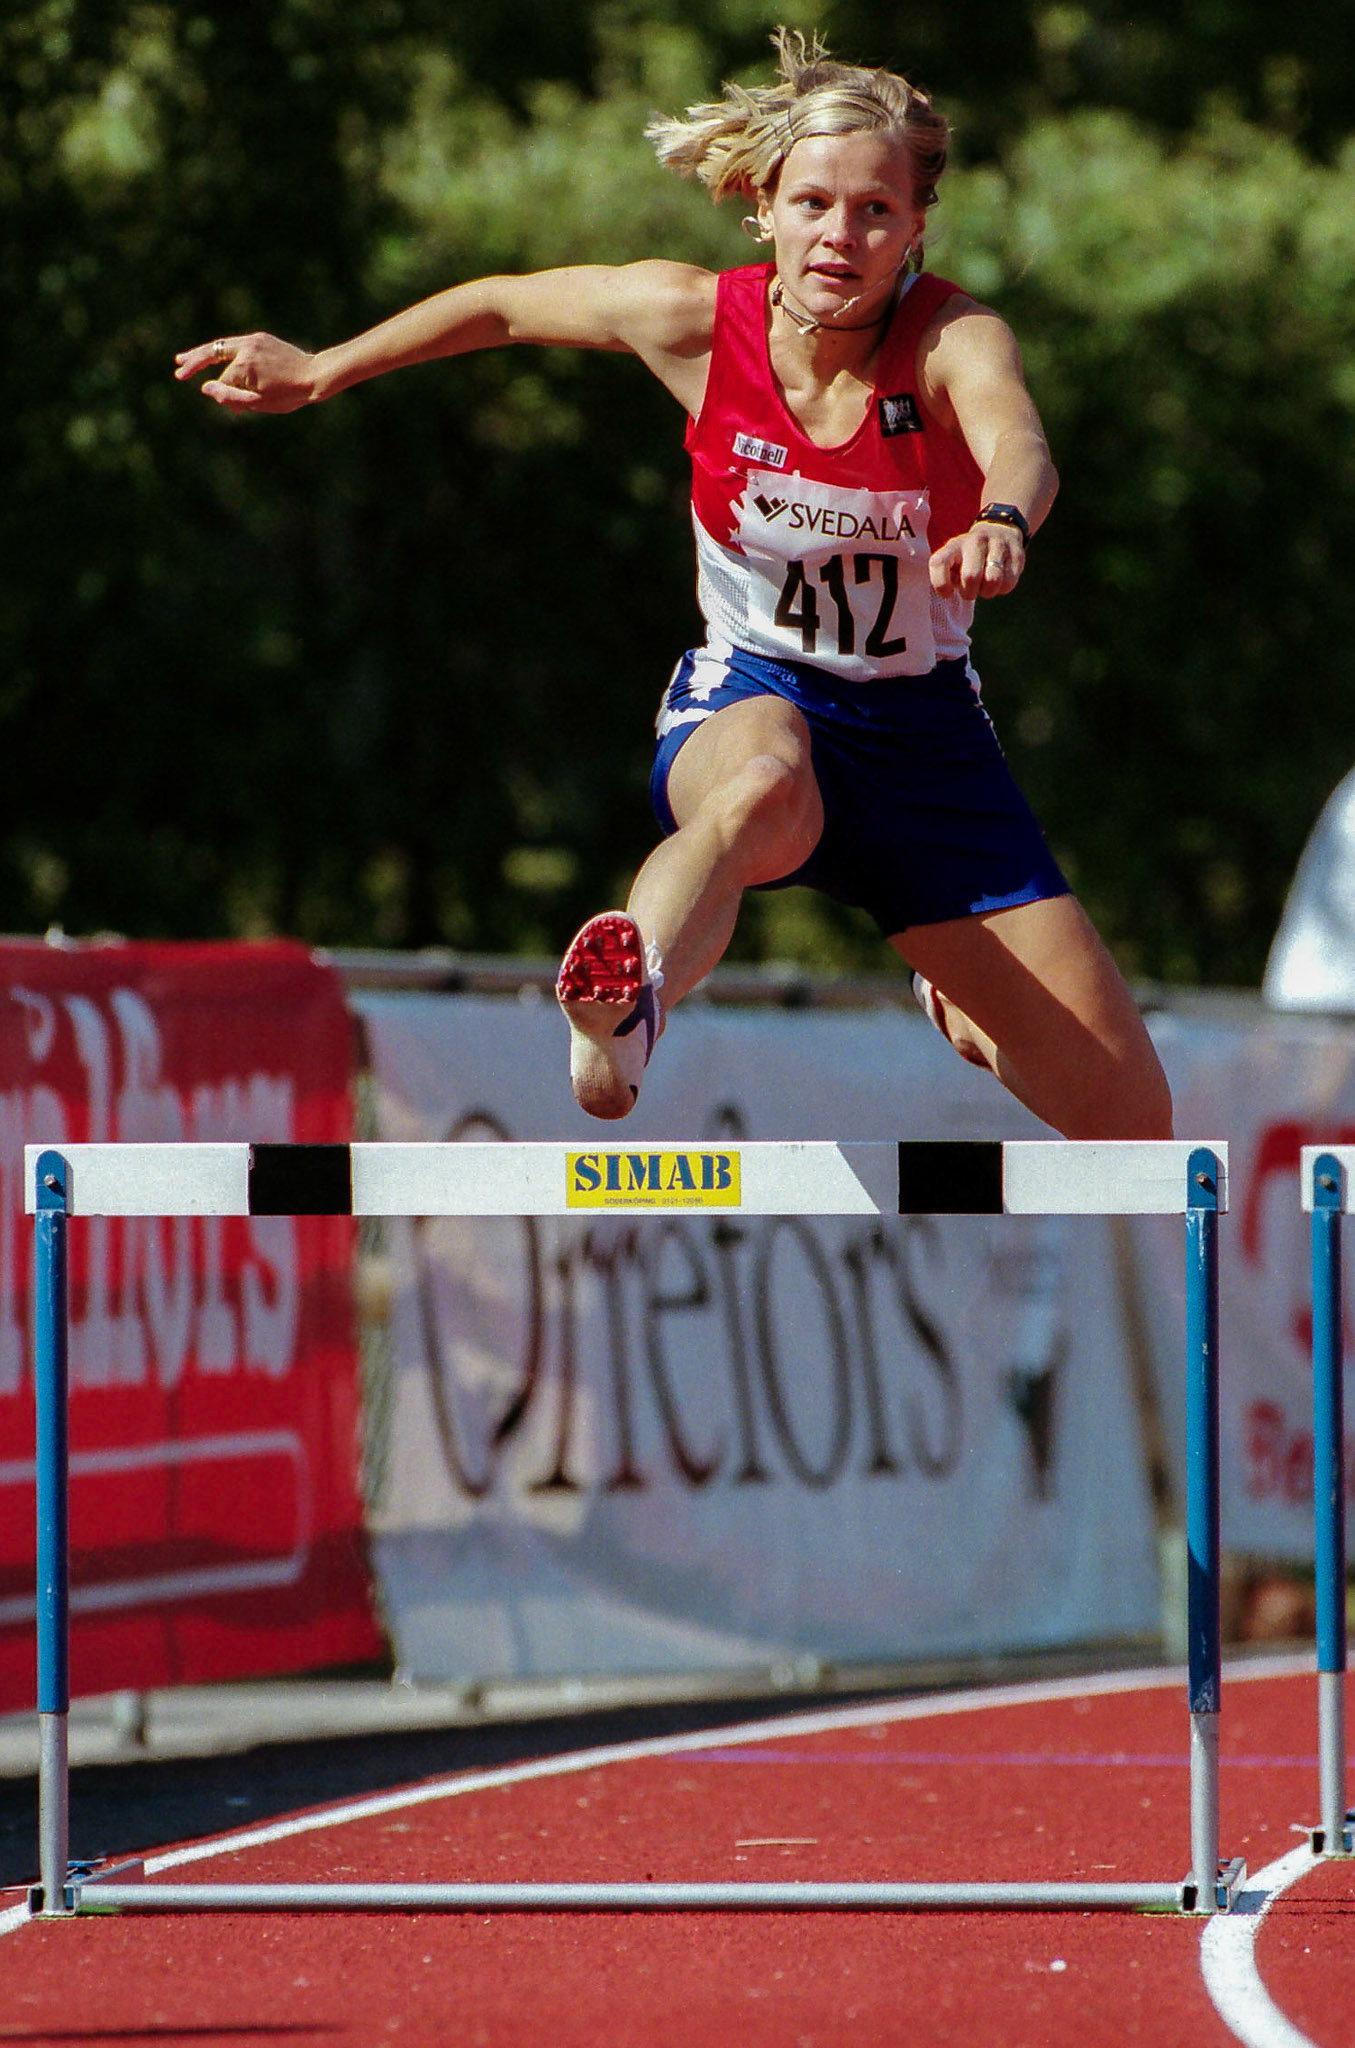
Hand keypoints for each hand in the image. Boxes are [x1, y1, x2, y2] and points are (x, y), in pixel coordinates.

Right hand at [173, 332, 318, 413]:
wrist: (316, 375)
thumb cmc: (289, 394)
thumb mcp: (259, 403)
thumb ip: (229, 397)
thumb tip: (204, 388)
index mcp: (244, 364)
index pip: (224, 382)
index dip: (228, 396)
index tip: (238, 408)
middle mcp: (246, 347)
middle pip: (212, 352)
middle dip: (193, 361)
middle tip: (177, 366)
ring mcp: (253, 340)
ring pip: (222, 346)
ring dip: (204, 353)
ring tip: (186, 359)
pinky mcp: (261, 337)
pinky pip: (238, 346)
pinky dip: (227, 354)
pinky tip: (218, 357)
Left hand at [929, 519, 1024, 601]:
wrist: (999, 530)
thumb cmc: (969, 557)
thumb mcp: (953, 562)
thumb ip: (945, 576)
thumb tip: (948, 591)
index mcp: (954, 545)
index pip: (939, 563)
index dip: (941, 584)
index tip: (948, 593)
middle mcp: (975, 541)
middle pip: (971, 576)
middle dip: (970, 593)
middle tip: (971, 591)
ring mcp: (998, 545)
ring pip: (993, 581)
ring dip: (987, 592)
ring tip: (985, 586)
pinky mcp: (1017, 554)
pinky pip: (1008, 583)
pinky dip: (1002, 588)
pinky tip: (999, 580)